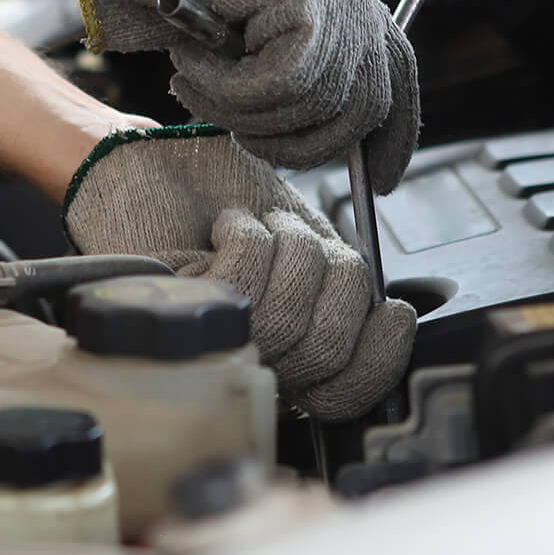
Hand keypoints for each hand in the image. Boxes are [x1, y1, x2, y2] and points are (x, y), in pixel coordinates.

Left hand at [64, 126, 415, 420]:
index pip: (347, 391)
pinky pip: (243, 282)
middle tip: (299, 239)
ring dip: (288, 247)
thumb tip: (395, 314)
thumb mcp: (306, 242)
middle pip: (327, 349)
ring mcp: (212, 343)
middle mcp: (251, 360)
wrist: (158, 163)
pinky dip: (246, 234)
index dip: (383, 356)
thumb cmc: (229, 199)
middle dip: (333, 275)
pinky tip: (228, 225)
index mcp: (289, 351)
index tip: (395, 311)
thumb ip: (343, 284)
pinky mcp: (177, 311)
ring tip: (260, 227)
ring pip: (287, 313)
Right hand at [78, 0, 418, 192]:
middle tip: (236, 133)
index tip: (380, 182)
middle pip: (365, 105)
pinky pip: (281, 85)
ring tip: (193, 83)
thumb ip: (290, 73)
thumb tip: (318, 142)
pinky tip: (191, 63)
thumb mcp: (242, 35)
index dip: (393, 136)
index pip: (397, 76)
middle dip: (300, 144)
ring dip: (242, 114)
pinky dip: (228, 92)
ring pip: (315, 102)